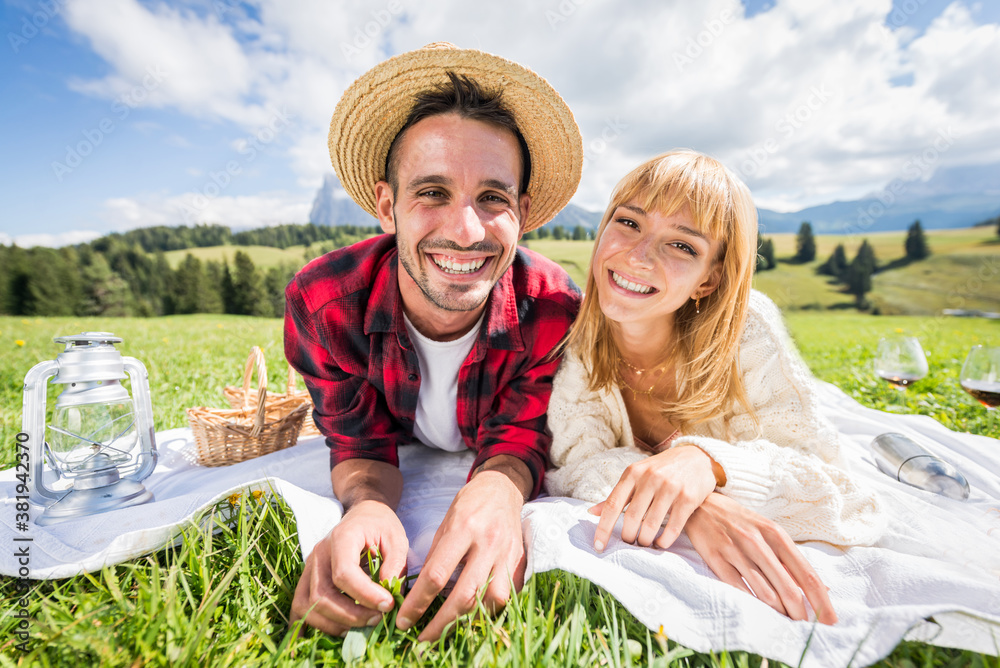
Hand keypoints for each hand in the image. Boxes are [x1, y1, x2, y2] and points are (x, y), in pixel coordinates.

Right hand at [290, 499, 408, 635]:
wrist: (363, 514)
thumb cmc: (380, 525)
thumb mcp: (397, 538)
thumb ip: (395, 564)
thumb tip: (387, 595)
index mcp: (341, 538)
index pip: (343, 574)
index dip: (365, 595)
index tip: (388, 605)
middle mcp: (319, 553)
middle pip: (322, 595)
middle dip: (351, 615)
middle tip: (378, 619)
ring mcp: (309, 568)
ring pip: (307, 606)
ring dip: (334, 624)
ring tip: (363, 626)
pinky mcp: (307, 579)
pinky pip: (299, 607)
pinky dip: (310, 625)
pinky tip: (330, 633)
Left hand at [395, 470, 526, 640]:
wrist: (502, 488)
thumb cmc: (468, 505)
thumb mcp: (444, 523)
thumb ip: (436, 556)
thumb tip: (420, 592)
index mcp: (463, 529)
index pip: (436, 574)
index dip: (418, 602)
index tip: (404, 619)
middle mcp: (487, 543)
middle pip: (465, 594)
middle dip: (441, 623)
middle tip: (422, 639)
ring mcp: (507, 554)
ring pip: (492, 599)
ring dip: (470, 619)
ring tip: (451, 628)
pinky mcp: (520, 561)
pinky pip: (508, 594)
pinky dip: (491, 608)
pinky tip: (476, 613)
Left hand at [590, 444, 719, 551]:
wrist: (697, 457)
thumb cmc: (661, 470)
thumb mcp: (636, 476)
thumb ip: (617, 495)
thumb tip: (591, 513)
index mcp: (632, 473)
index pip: (612, 505)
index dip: (603, 528)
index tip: (598, 546)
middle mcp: (650, 478)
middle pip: (631, 518)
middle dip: (627, 536)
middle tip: (629, 543)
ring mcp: (670, 487)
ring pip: (651, 525)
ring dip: (645, 540)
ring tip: (644, 543)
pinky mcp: (688, 497)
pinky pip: (673, 527)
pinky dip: (665, 540)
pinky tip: (661, 543)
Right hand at [685, 493, 836, 624]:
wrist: (701, 505)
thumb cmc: (740, 521)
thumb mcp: (769, 532)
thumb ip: (792, 559)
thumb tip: (823, 588)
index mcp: (776, 534)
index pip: (806, 573)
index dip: (821, 600)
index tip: (831, 620)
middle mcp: (758, 542)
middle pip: (788, 587)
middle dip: (801, 613)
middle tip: (806, 628)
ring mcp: (736, 551)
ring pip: (765, 592)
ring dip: (779, 612)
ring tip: (786, 623)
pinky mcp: (716, 559)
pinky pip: (739, 589)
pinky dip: (753, 604)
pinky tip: (761, 613)